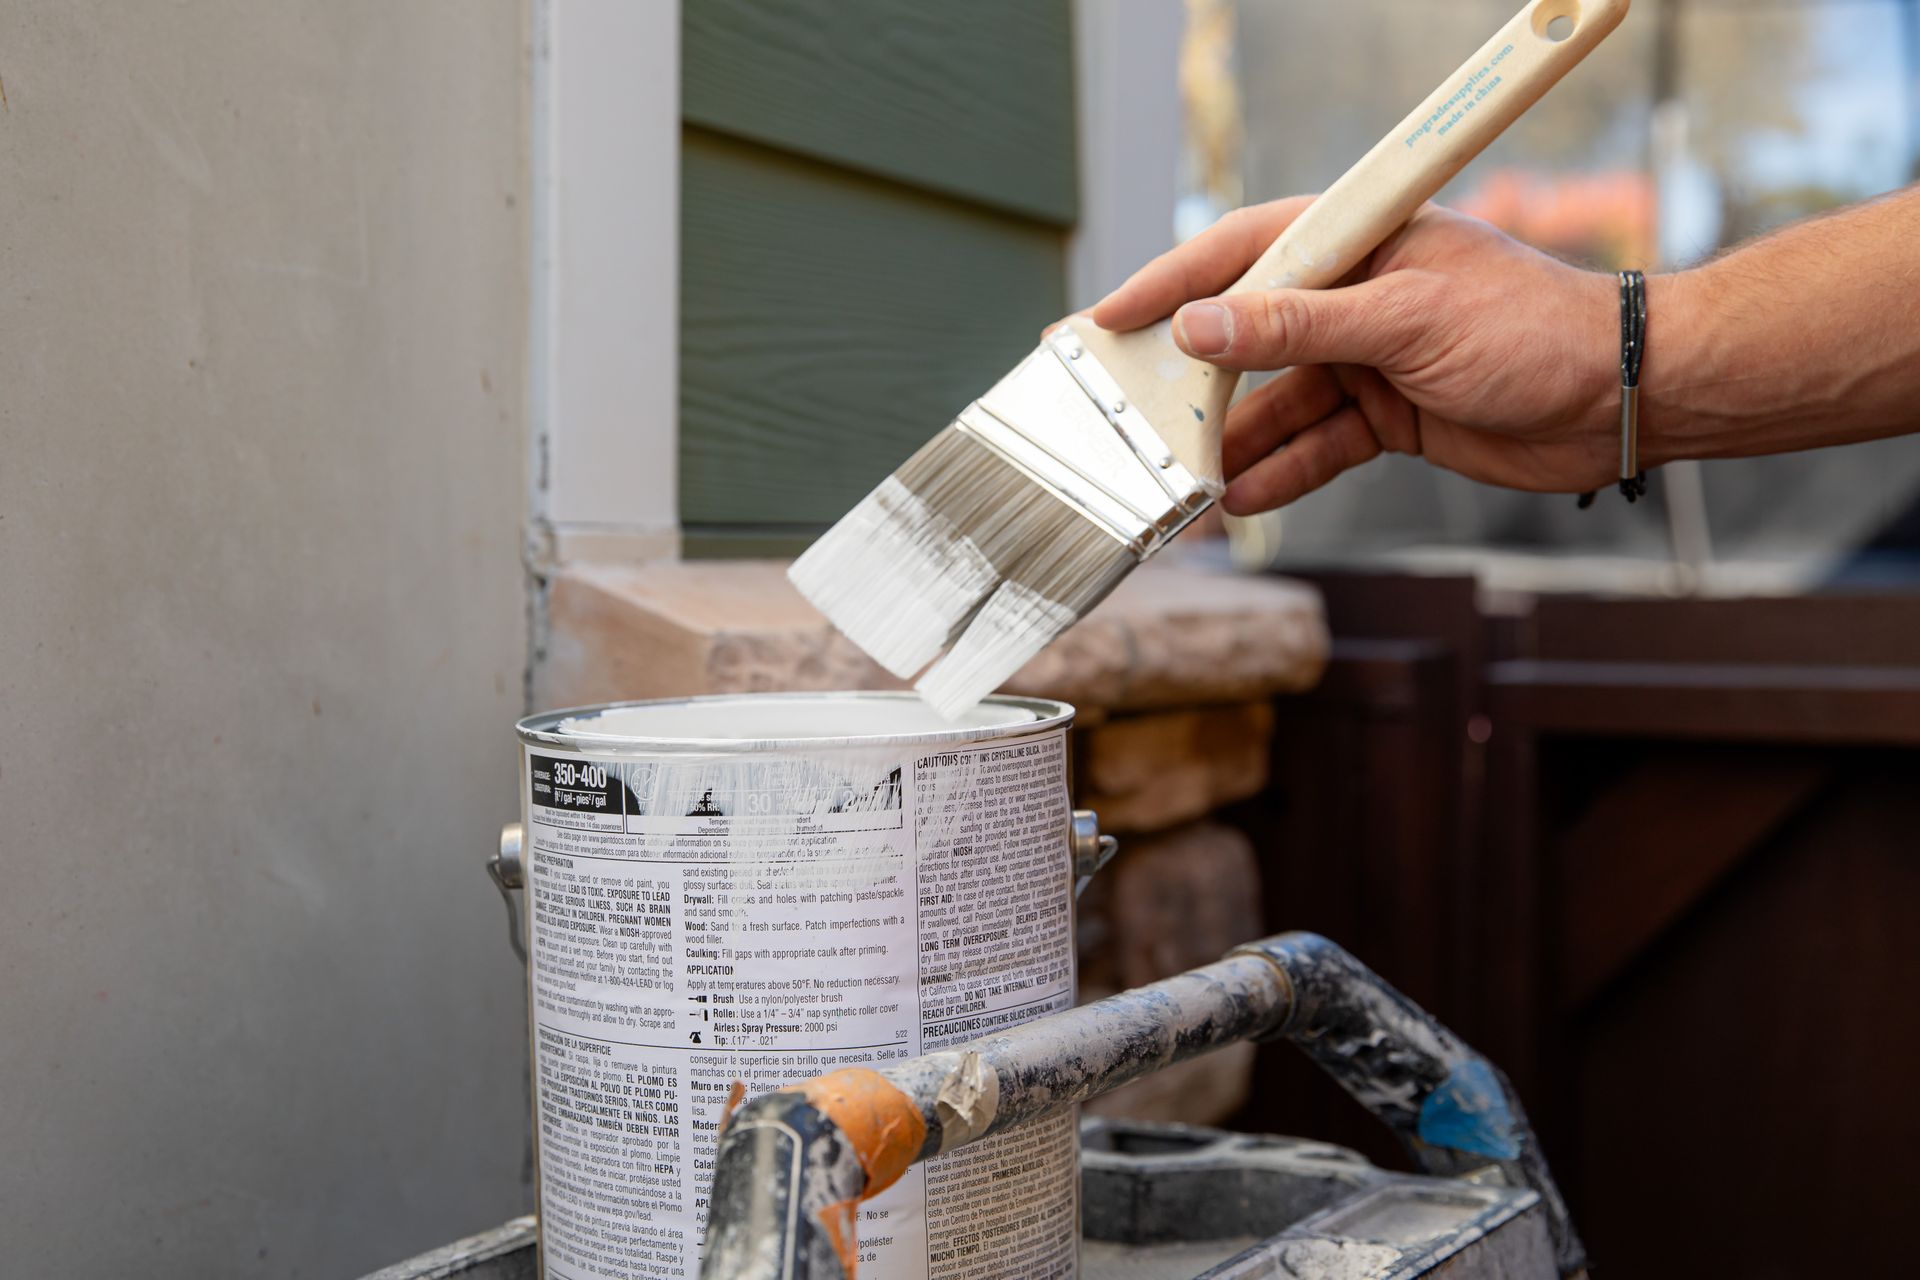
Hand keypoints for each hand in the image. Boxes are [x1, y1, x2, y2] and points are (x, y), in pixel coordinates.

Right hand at [1092, 198, 1626, 515]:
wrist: (1622, 398)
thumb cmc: (1535, 330)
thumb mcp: (1406, 322)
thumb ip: (1298, 327)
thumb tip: (1204, 328)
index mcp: (1359, 240)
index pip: (1242, 252)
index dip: (1171, 286)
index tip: (1108, 318)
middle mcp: (1354, 295)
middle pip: (1247, 336)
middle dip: (1191, 382)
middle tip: (1129, 415)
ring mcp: (1368, 358)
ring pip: (1276, 404)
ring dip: (1232, 443)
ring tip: (1182, 481)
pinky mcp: (1386, 415)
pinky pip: (1314, 445)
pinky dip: (1280, 473)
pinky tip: (1241, 498)